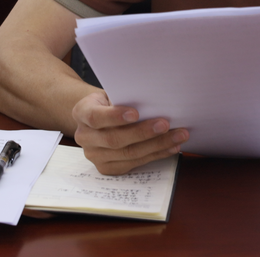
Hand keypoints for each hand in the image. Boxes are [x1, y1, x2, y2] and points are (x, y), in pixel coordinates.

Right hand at [71, 92, 188, 174]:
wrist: (98, 117)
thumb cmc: (111, 101)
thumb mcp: (112, 92)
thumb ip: (124, 96)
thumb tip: (154, 98)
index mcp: (81, 112)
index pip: (95, 117)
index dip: (115, 116)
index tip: (136, 113)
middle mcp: (84, 137)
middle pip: (114, 139)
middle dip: (143, 132)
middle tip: (166, 124)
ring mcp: (95, 155)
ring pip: (127, 154)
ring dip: (156, 145)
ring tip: (178, 136)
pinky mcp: (106, 168)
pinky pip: (134, 163)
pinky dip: (156, 155)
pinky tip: (171, 147)